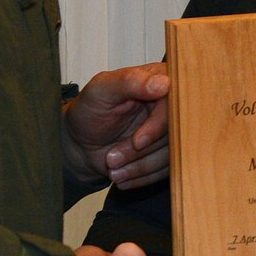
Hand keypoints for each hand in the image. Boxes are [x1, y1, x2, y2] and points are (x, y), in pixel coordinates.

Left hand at [61, 63, 169, 188]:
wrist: (80, 143)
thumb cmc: (88, 112)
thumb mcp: (101, 90)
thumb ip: (129, 81)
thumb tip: (163, 82)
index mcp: (159, 79)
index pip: (175, 104)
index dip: (158, 126)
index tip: (138, 141)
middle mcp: (169, 104)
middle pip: (174, 134)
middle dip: (141, 152)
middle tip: (112, 158)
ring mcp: (170, 130)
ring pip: (170, 155)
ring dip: (138, 167)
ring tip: (112, 167)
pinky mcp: (167, 152)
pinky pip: (166, 170)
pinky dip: (141, 177)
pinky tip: (122, 175)